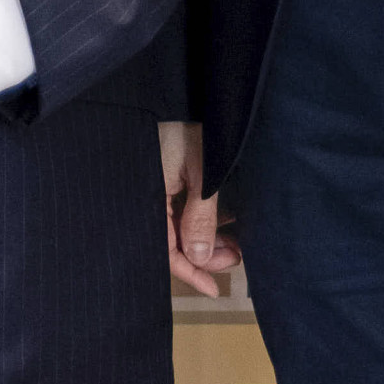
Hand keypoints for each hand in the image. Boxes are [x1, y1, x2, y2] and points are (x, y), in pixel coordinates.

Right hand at [161, 119, 240, 296]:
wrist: (191, 93)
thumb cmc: (191, 130)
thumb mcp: (202, 174)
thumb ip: (200, 217)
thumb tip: (200, 259)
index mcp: (147, 198)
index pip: (165, 249)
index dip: (190, 272)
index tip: (214, 289)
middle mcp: (147, 197)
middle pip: (174, 241)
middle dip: (206, 254)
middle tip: (236, 256)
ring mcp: (156, 188)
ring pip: (180, 226)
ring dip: (208, 236)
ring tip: (236, 240)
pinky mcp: (166, 178)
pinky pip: (182, 209)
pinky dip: (203, 218)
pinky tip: (226, 219)